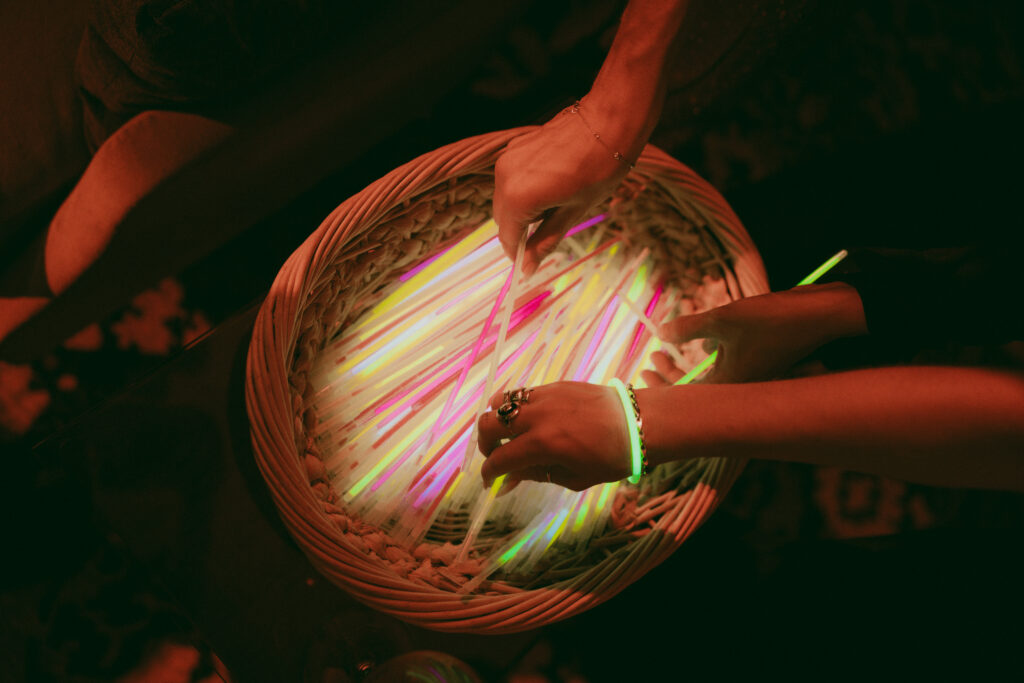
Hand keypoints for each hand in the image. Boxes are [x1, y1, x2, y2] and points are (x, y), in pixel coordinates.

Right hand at [477, 382, 632, 490]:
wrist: (639, 423)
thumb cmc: (611, 458)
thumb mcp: (573, 477)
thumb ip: (537, 475)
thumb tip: (509, 480)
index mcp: (542, 445)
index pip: (500, 458)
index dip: (489, 473)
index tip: (490, 481)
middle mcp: (537, 417)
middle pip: (488, 423)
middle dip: (485, 443)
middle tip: (496, 454)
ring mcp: (544, 396)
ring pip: (501, 401)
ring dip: (497, 419)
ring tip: (509, 432)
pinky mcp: (554, 385)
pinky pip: (523, 393)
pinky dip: (516, 406)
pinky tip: (529, 418)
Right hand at [492, 97, 638, 274]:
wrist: (608, 121)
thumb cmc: (599, 168)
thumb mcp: (574, 212)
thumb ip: (545, 240)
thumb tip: (527, 267)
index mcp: (519, 198)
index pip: (507, 237)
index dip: (518, 254)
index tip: (529, 264)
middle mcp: (505, 178)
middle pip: (502, 219)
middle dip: (520, 232)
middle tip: (546, 236)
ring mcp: (507, 160)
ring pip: (505, 199)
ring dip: (522, 210)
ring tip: (555, 205)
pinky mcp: (514, 148)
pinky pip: (511, 180)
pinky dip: (523, 191)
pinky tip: (550, 186)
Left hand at [643, 283, 867, 384]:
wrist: (822, 313)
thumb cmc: (773, 318)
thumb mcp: (723, 318)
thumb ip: (688, 329)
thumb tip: (659, 333)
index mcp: (730, 387)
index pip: (686, 398)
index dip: (661, 389)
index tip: (641, 376)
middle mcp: (742, 389)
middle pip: (696, 392)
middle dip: (670, 377)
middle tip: (650, 362)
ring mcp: (752, 378)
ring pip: (710, 379)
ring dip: (687, 366)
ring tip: (665, 350)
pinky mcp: (759, 365)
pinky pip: (727, 369)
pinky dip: (710, 359)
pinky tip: (702, 343)